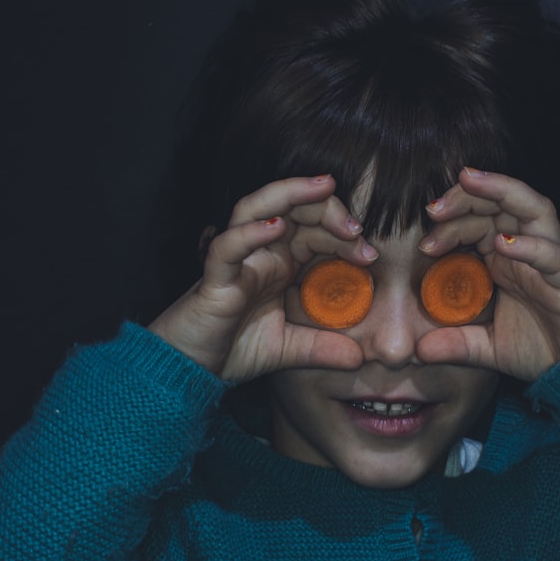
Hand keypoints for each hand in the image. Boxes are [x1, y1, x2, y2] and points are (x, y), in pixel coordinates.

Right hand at [148, 175, 376, 380]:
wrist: (188, 372)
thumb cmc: (230, 349)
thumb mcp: (288, 350)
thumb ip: (322, 348)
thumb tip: (361, 357)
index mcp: (278, 263)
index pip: (313, 230)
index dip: (343, 234)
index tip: (371, 255)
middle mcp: (258, 254)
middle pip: (291, 208)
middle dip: (326, 208)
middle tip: (357, 227)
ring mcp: (234, 262)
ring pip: (255, 208)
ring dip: (290, 194)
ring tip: (324, 189)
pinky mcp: (213, 279)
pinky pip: (227, 248)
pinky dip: (249, 233)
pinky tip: (275, 228)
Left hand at [415, 168, 559, 380]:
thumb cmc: (539, 348)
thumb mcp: (487, 348)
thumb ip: (456, 344)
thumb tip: (419, 349)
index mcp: (504, 260)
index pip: (477, 221)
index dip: (450, 222)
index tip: (423, 243)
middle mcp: (526, 252)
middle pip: (500, 204)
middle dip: (466, 197)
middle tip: (434, 208)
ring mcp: (548, 262)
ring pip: (533, 210)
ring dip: (501, 191)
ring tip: (471, 182)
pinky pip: (552, 257)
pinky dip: (529, 246)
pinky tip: (504, 243)